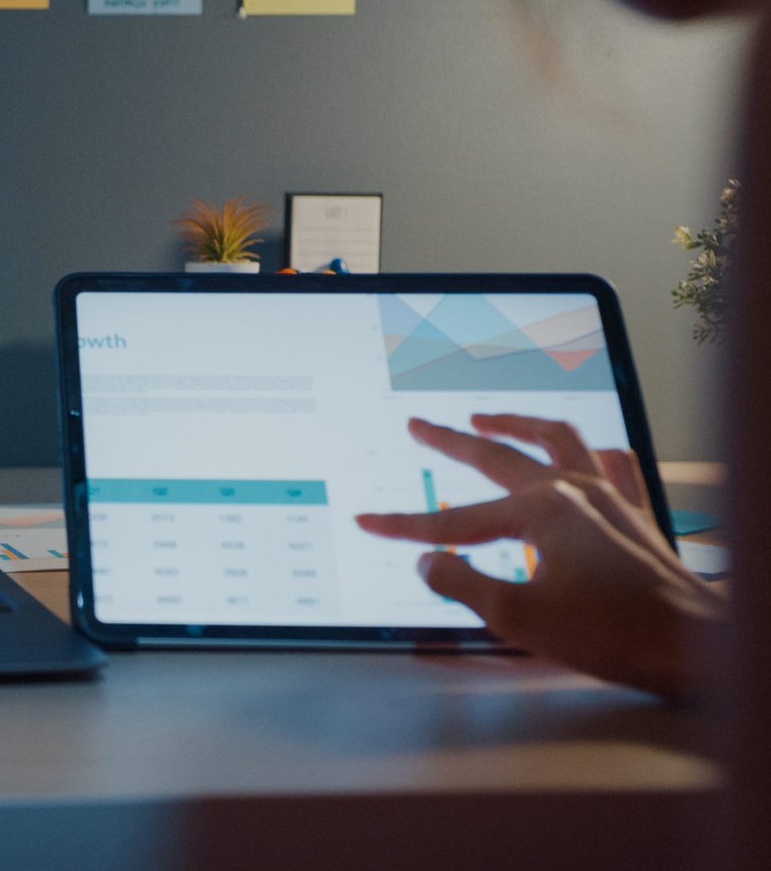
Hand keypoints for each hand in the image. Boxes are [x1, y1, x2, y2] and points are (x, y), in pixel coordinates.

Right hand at [355, 414, 724, 700]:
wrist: (694, 646)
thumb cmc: (612, 634)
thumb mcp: (519, 618)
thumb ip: (464, 584)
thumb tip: (430, 562)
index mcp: (542, 512)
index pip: (455, 520)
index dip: (406, 525)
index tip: (369, 522)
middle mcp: (575, 491)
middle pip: (500, 456)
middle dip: (452, 440)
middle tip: (419, 425)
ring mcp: (611, 496)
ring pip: (558, 439)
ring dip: (518, 424)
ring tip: (487, 418)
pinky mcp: (637, 514)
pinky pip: (613, 464)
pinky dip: (590, 452)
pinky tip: (581, 454)